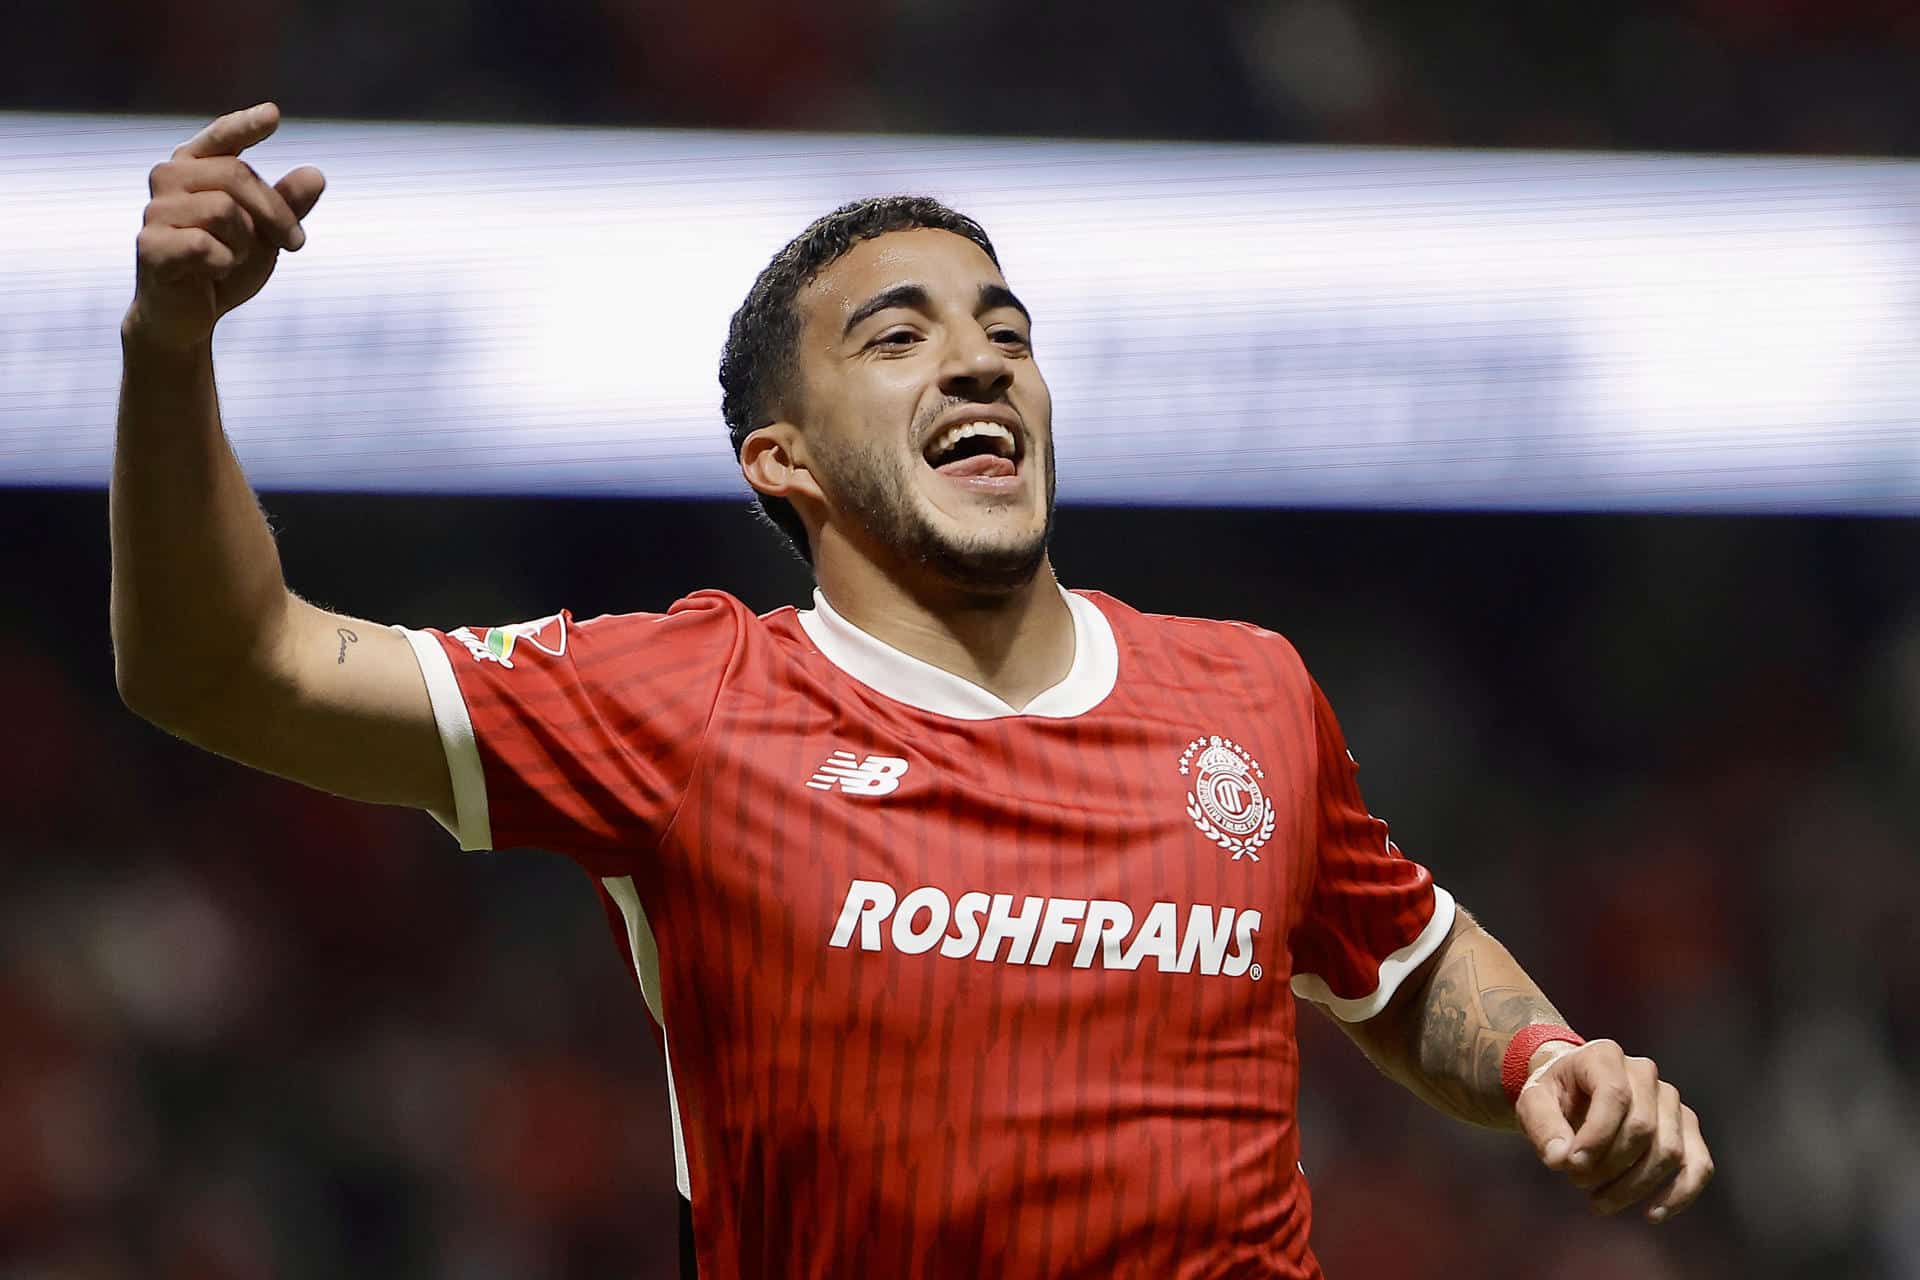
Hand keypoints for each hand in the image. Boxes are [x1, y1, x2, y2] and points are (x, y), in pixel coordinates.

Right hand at [127, 102, 326, 350]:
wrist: (189, 317)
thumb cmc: (224, 266)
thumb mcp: (265, 235)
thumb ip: (288, 205)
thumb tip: (316, 175)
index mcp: (194, 167)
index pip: (221, 137)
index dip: (245, 125)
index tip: (273, 115)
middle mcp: (168, 178)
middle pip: (237, 175)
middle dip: (277, 213)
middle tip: (296, 243)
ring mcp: (155, 210)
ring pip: (224, 209)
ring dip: (247, 243)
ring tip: (235, 259)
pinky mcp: (150, 245)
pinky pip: (207, 245)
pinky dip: (226, 264)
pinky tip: (214, 274)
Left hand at [1515, 1038, 1713, 1223]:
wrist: (1572, 1091)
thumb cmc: (1554, 1095)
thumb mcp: (1533, 1102)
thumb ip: (1542, 1126)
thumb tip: (1560, 1159)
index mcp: (1605, 1056)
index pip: (1614, 1095)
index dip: (1596, 1136)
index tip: (1571, 1166)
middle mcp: (1644, 1073)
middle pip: (1643, 1128)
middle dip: (1610, 1165)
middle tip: (1577, 1182)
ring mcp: (1670, 1100)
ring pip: (1669, 1151)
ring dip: (1634, 1186)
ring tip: (1598, 1200)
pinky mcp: (1686, 1128)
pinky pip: (1698, 1165)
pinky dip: (1679, 1195)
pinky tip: (1651, 1214)